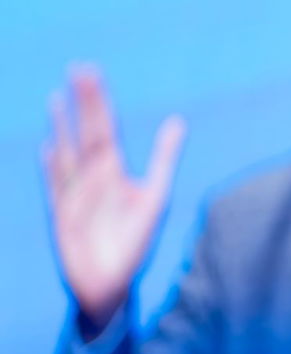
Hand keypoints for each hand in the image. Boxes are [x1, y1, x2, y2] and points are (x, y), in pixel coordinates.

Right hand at [40, 65, 185, 335]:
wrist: (113, 285)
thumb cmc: (133, 241)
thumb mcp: (155, 195)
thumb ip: (164, 158)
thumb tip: (177, 121)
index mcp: (115, 171)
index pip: (107, 127)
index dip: (100, 101)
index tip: (92, 72)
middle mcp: (94, 177)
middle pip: (88, 132)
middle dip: (84, 103)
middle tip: (79, 68)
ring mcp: (76, 194)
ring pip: (69, 153)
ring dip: (64, 127)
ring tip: (56, 98)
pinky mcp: (64, 217)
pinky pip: (58, 188)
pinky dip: (55, 168)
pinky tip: (50, 147)